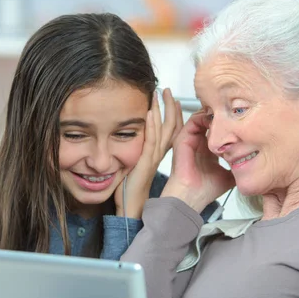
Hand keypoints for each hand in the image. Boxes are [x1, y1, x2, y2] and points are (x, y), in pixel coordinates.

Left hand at [115, 88, 183, 218]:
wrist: (130, 207)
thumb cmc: (129, 189)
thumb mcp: (133, 165)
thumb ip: (135, 152)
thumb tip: (126, 140)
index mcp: (157, 155)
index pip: (170, 130)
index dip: (172, 114)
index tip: (171, 99)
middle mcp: (158, 155)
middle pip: (171, 126)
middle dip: (170, 107)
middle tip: (167, 90)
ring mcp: (153, 158)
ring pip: (163, 130)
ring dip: (161, 110)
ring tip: (159, 93)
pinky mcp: (145, 161)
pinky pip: (150, 140)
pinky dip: (151, 125)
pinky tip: (150, 111)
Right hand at [161, 111, 234, 211]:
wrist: (193, 196)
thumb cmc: (207, 189)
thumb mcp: (230, 175)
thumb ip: (240, 166)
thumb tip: (257, 163)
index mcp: (208, 149)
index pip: (219, 130)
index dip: (230, 124)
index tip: (243, 121)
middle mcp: (199, 142)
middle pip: (211, 121)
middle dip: (223, 115)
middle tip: (237, 113)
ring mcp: (190, 139)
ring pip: (203, 117)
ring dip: (215, 114)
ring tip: (228, 115)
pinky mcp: (183, 138)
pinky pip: (194, 120)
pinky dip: (205, 117)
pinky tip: (218, 122)